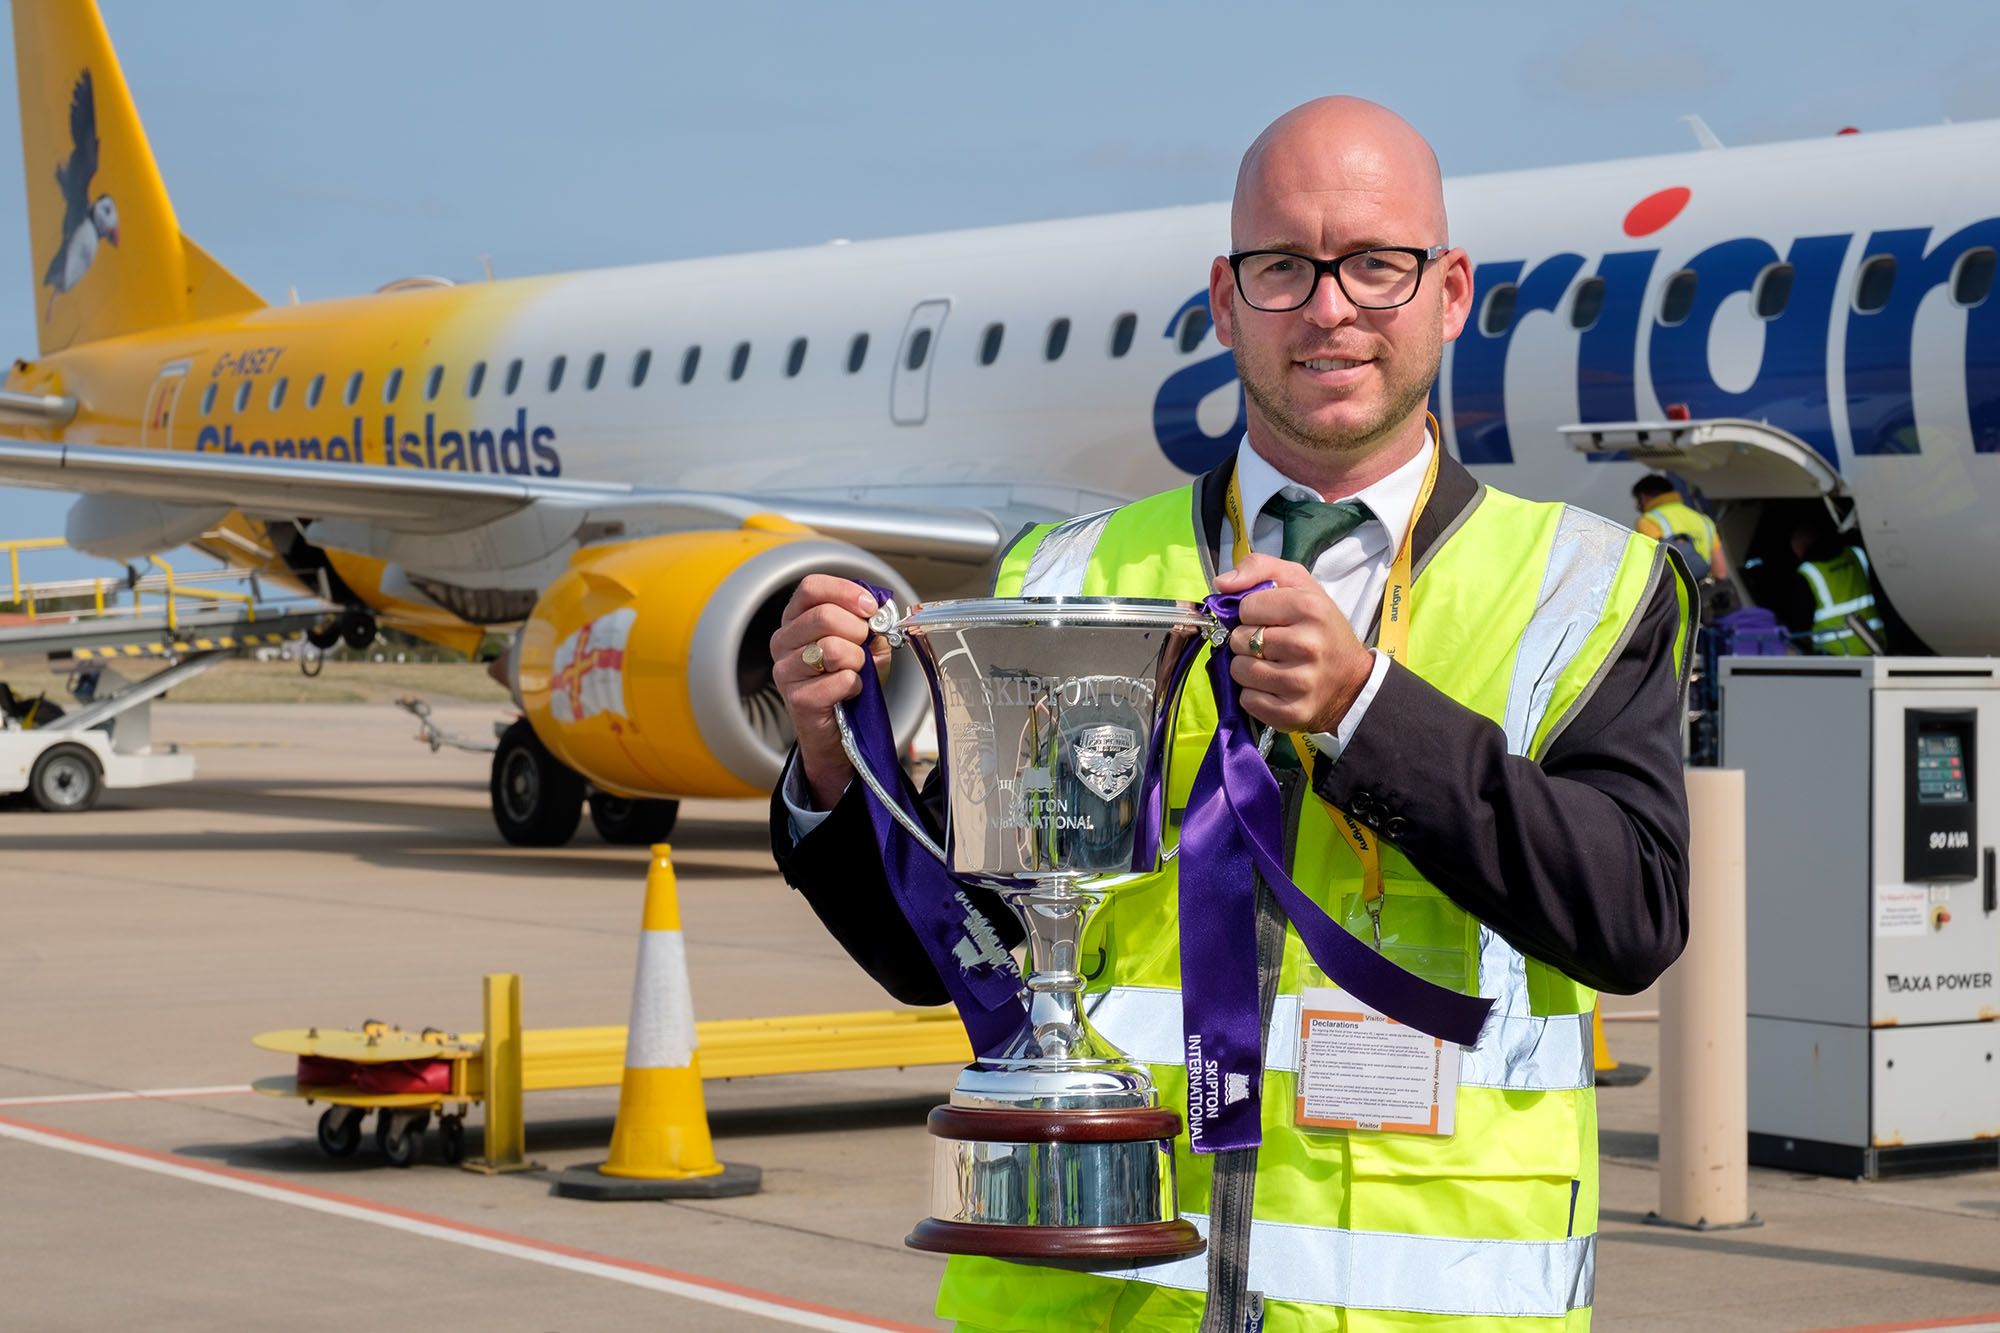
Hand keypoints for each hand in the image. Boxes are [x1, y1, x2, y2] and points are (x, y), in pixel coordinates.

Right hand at [770, 575, 892, 808]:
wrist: (839, 731)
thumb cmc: (846, 682)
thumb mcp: (864, 645)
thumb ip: (871, 624)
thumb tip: (880, 611)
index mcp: (795, 620)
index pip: (811, 587)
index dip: (845, 592)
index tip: (870, 608)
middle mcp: (783, 642)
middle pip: (824, 615)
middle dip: (857, 631)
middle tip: (863, 646)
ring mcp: (786, 671)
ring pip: (833, 648)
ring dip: (857, 661)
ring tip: (854, 671)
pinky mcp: (798, 699)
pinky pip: (841, 680)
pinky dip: (856, 685)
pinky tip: (848, 692)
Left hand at [1212, 553, 1374, 734]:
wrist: (1352, 681)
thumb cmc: (1320, 628)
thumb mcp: (1300, 584)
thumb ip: (1259, 568)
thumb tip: (1221, 584)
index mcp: (1310, 608)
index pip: (1246, 607)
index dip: (1251, 612)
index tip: (1268, 619)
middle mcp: (1307, 644)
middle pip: (1240, 640)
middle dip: (1247, 641)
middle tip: (1270, 644)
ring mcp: (1300, 682)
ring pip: (1239, 670)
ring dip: (1247, 668)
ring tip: (1270, 665)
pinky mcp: (1292, 712)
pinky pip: (1247, 699)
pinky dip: (1253, 694)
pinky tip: (1273, 687)